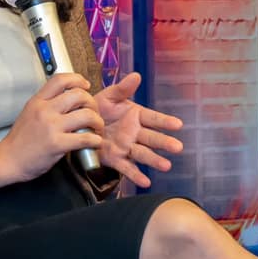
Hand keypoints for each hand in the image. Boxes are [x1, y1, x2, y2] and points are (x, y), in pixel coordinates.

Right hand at [0, 73, 104, 187]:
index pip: (60, 79)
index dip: (78, 79)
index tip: (85, 86)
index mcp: (37, 101)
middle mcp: (45, 110)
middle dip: (92, 103)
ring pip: (87, 115)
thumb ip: (46, 105)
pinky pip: (85, 138)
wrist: (7, 160)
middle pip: (79, 95)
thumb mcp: (29, 113)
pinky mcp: (57, 144)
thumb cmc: (19, 141)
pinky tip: (93, 143)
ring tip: (96, 129)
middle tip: (93, 113)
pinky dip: (95, 141)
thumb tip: (69, 101)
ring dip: (97, 122)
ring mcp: (51, 127)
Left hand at [90, 72, 185, 188]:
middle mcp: (135, 133)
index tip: (178, 124)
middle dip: (164, 142)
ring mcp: (126, 147)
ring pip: (143, 154)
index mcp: (136, 116)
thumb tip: (136, 75)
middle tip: (177, 147)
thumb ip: (122, 89)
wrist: (79, 124)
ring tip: (166, 166)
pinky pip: (126, 167)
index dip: (165, 121)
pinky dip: (135, 175)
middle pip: (152, 138)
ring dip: (154, 160)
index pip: (154, 118)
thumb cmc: (97, 108)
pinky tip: (145, 182)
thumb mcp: (108, 97)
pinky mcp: (115, 159)